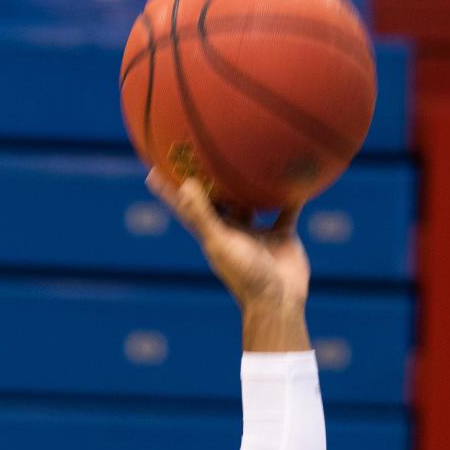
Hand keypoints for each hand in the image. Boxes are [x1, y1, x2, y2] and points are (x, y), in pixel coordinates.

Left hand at [146, 167, 310, 309]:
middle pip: (218, 198)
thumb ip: (204, 216)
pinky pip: (286, 209)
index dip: (169, 190)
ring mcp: (256, 233)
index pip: (186, 207)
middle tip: (203, 149)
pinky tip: (296, 172)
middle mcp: (232, 230)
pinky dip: (291, 195)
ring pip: (252, 200)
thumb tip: (184, 184)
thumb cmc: (246, 275)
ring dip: (251, 183)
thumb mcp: (222, 243)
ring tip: (251, 152)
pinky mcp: (281, 235)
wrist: (278, 301)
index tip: (153, 170)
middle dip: (210, 178)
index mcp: (212, 233)